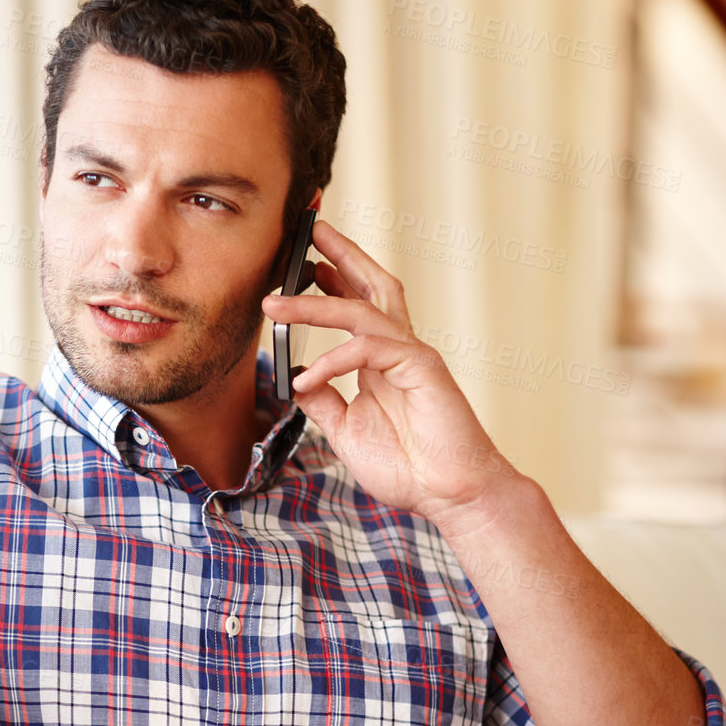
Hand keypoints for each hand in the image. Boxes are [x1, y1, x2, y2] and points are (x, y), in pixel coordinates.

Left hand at [261, 220, 517, 529]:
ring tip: (274, 304)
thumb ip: (322, 401)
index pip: (358, 306)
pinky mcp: (422, 369)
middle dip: (340, 254)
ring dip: (314, 304)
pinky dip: (333, 361)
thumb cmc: (408, 467)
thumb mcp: (346, 430)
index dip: (334, 278)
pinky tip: (307, 377)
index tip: (305, 260)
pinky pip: (368, 351)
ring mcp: (412, 356)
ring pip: (361, 311)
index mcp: (382, 361)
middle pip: (372, 284)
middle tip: (309, 230)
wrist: (450, 496)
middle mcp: (399, 349)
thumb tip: (293, 377)